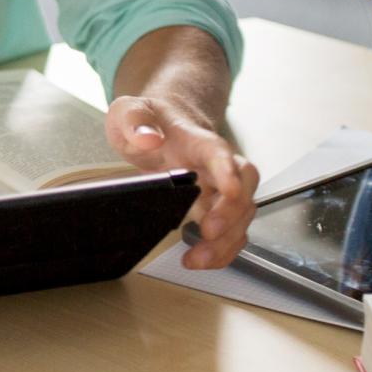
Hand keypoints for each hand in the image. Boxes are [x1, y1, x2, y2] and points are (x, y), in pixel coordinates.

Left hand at [107, 96, 256, 269]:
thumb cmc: (148, 121)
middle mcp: (215, 164)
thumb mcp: (128, 111)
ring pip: (241, 214)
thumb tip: (147, 138)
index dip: (228, 170)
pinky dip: (221, 251)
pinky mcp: (214, 208)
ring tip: (199, 258)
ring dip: (226, 240)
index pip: (218, 151)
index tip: (232, 189)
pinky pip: (231, 232)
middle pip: (243, 185)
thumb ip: (135, 120)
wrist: (159, 125)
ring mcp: (218, 187)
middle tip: (209, 231)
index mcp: (195, 139)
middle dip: (232, 212)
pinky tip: (201, 260)